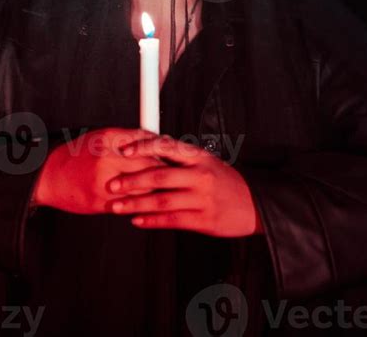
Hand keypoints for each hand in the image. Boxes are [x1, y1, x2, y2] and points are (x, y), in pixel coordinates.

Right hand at [31, 127, 166, 213]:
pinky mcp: (101, 204)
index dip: (165, 152)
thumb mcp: (102, 136)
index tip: (176, 156)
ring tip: (170, 190)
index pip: (147, 145)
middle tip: (179, 175)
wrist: (49, 176)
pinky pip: (130, 205)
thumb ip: (130, 138)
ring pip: (142, 189)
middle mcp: (106, 161)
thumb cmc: (77, 154)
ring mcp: (103, 184)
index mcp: (108, 140)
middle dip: (166, 173)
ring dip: (157, 190)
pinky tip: (150, 203)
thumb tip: (158, 140)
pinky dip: (142, 204)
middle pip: (148, 167)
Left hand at [106, 134, 263, 236]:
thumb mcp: (206, 162)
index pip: (166, 147)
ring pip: (161, 201)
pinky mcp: (204, 220)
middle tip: (111, 185)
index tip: (122, 151)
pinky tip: (137, 221)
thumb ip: (179, 159)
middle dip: (131, 181)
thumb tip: (147, 150)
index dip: (142, 147)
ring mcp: (202, 198)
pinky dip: (152, 221)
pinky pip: (172, 220)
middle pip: (158, 176)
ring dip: (135, 204)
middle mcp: (200, 175)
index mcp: (198, 156)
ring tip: (116, 206)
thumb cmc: (224, 181)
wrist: (256, 203)